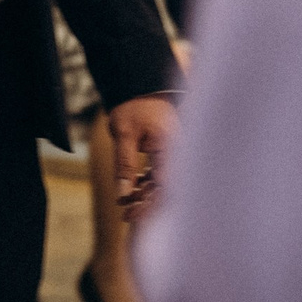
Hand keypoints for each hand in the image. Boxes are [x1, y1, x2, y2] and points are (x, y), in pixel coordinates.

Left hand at [106, 94, 175, 219]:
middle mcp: (177, 154)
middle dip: (148, 206)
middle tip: (126, 216)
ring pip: (163, 185)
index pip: (165, 186)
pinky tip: (130, 195)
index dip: (150, 204)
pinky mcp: (165, 155)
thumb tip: (123, 195)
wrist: (140, 86)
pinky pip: (159, 177)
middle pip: (167, 189)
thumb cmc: (132, 106)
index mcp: (170, 148)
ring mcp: (173, 155)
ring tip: (125, 209)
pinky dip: (145, 187)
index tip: (131, 215)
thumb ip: (124, 164)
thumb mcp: (123, 134)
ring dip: (146, 198)